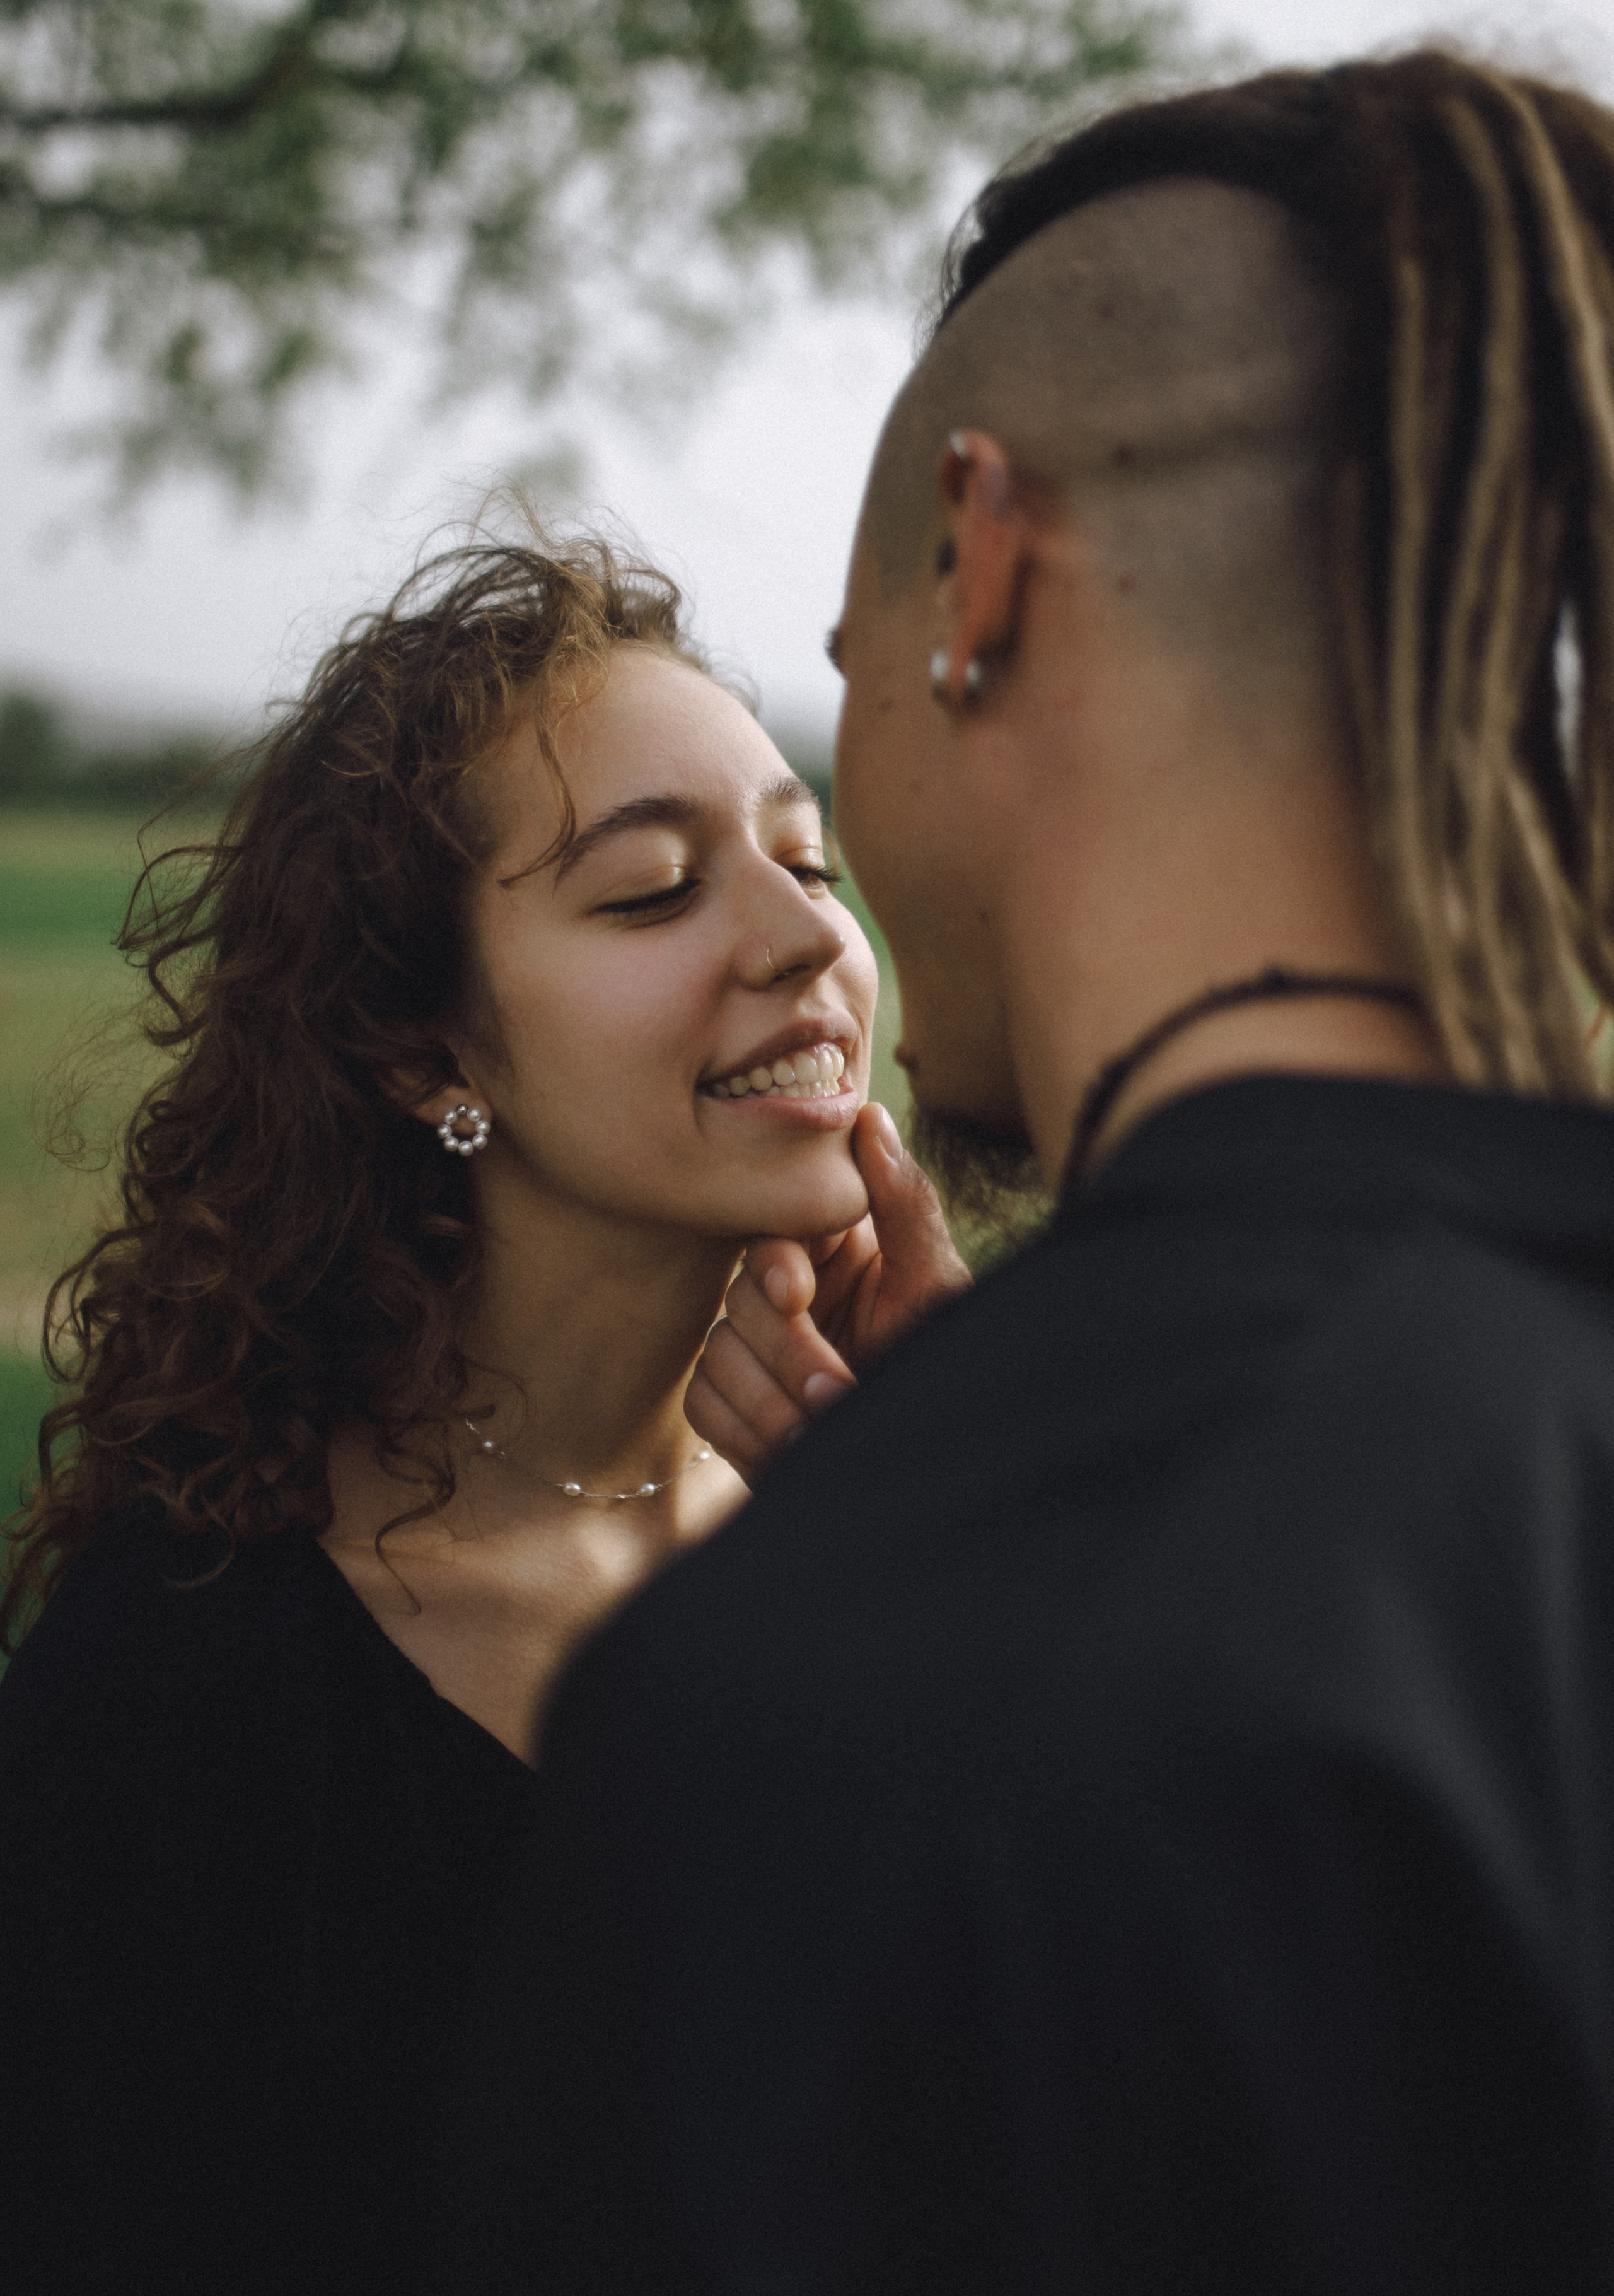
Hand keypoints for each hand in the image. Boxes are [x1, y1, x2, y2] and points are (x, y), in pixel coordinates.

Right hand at [686, 1103, 970, 1481]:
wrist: (940, 1469)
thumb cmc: (948, 1374)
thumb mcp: (937, 1291)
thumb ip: (905, 1204)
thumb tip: (869, 1117)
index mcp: (841, 1253)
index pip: (775, 1232)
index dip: (775, 1261)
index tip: (797, 1294)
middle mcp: (794, 1296)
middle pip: (741, 1300)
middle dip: (787, 1354)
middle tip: (835, 1396)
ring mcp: (760, 1353)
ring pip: (717, 1356)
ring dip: (770, 1404)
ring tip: (824, 1434)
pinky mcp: (736, 1407)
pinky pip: (701, 1404)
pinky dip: (744, 1432)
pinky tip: (794, 1453)